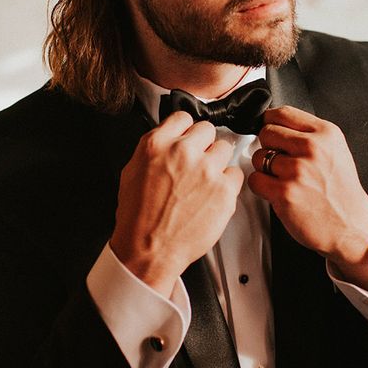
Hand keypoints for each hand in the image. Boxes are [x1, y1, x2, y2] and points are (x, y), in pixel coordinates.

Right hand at [110, 112, 243, 296]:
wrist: (149, 250)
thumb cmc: (138, 218)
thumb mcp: (132, 172)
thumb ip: (155, 149)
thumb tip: (169, 139)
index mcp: (157, 145)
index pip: (183, 118)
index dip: (186, 131)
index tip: (188, 139)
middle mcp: (182, 153)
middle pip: (208, 130)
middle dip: (203, 145)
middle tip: (197, 164)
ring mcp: (206, 170)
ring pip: (225, 148)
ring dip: (217, 162)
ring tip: (205, 182)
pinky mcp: (224, 190)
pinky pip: (236, 174)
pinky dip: (228, 183)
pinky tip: (214, 195)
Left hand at [248, 106, 367, 288]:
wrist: (351, 226)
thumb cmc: (342, 192)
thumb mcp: (336, 151)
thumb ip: (309, 135)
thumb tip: (277, 125)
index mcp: (326, 134)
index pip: (283, 113)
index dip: (271, 122)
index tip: (271, 130)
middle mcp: (313, 148)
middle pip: (267, 132)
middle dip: (269, 146)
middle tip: (281, 161)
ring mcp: (298, 170)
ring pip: (259, 157)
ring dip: (265, 169)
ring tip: (283, 179)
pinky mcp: (285, 193)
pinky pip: (255, 180)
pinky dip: (262, 187)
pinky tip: (278, 192)